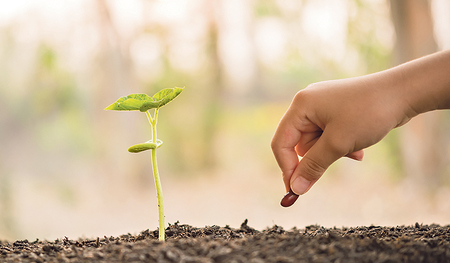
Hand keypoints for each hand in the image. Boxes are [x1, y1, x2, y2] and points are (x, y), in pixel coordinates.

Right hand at [271, 75, 407, 201]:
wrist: (403, 93)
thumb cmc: (368, 113)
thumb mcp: (338, 144)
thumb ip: (313, 166)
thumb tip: (295, 188)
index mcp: (301, 105)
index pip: (281, 141)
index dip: (286, 167)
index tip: (296, 189)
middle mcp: (308, 103)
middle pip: (298, 143)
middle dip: (316, 158)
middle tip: (329, 169)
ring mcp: (323, 106)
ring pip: (315, 142)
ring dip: (331, 152)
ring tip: (353, 152)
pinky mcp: (337, 111)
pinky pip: (329, 136)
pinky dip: (340, 145)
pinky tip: (358, 149)